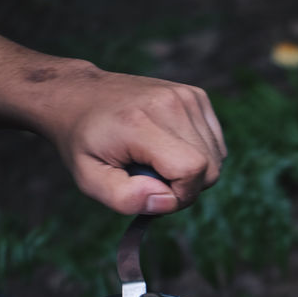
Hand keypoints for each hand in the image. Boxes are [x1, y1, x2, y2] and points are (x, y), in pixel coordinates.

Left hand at [37, 65, 226, 214]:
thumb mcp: (89, 178)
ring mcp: (186, 96)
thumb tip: (166, 200)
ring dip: (191, 170)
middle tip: (151, 179)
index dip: (179, 194)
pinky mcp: (195, 96)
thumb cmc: (84, 141)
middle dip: (186, 186)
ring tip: (156, 160)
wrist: (80, 95)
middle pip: (211, 168)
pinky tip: (168, 146)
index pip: (191, 168)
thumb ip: (125, 198)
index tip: (153, 193)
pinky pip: (215, 143)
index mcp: (141, 123)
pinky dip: (197, 153)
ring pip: (217, 158)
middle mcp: (170, 103)